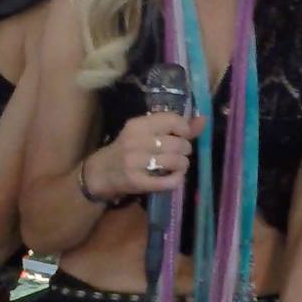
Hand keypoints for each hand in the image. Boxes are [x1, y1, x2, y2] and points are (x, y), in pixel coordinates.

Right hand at [84, 113, 204, 201]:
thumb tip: (202, 120)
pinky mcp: (137, 182)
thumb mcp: (145, 134)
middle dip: (185, 150)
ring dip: (183, 165)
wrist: (99, 173)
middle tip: (180, 154)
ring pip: (177, 162)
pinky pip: (169, 182)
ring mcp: (136, 162)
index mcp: (138, 125)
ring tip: (177, 167)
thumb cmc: (126, 150)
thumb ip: (174, 127)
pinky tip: (174, 178)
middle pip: (178, 144)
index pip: (172, 120)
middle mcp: (136, 141)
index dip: (185, 129)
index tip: (182, 136)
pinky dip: (177, 180)